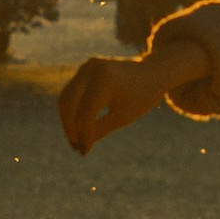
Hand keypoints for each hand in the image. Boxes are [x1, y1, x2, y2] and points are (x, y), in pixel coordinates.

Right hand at [58, 36, 207, 156]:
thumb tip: (79, 143)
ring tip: (76, 141)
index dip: (83, 134)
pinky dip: (73, 110)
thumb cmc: (142, 96)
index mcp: (105, 79)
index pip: (86, 112)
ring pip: (66, 98)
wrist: (153, 72)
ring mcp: (87, 66)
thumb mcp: (122, 117)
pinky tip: (78, 128)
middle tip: (76, 147)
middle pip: (69, 103)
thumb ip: (99, 129)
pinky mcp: (85, 69)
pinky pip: (72, 92)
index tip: (84, 152)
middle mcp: (91, 68)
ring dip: (68, 120)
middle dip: (70, 128)